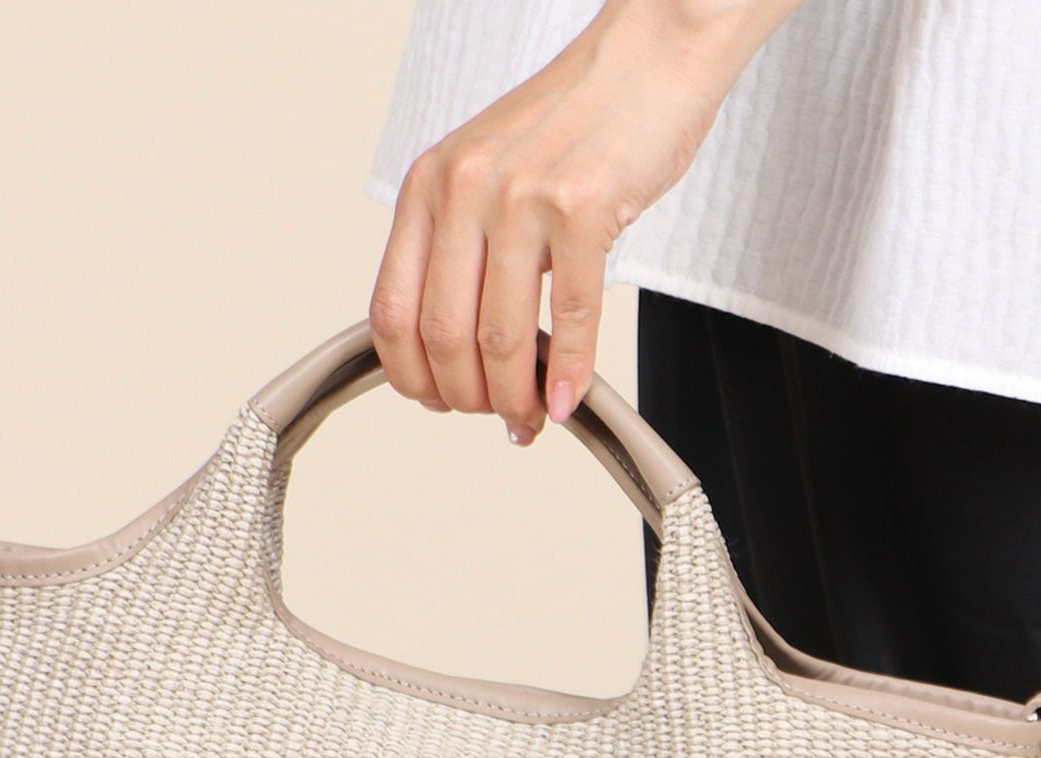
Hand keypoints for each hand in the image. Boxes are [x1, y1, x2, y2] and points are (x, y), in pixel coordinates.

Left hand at [368, 0, 801, 442]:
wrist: (649, 56)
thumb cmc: (575, 126)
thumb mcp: (488, 175)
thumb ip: (465, 249)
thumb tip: (462, 353)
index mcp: (428, 185)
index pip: (391, 311)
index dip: (411, 376)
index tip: (438, 402)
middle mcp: (463, 187)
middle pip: (443, 334)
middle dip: (467, 397)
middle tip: (497, 416)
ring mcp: (521, 196)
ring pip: (501, 335)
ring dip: (516, 398)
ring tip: (531, 418)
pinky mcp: (582, 206)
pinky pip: (569, 316)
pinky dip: (569, 374)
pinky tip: (569, 402)